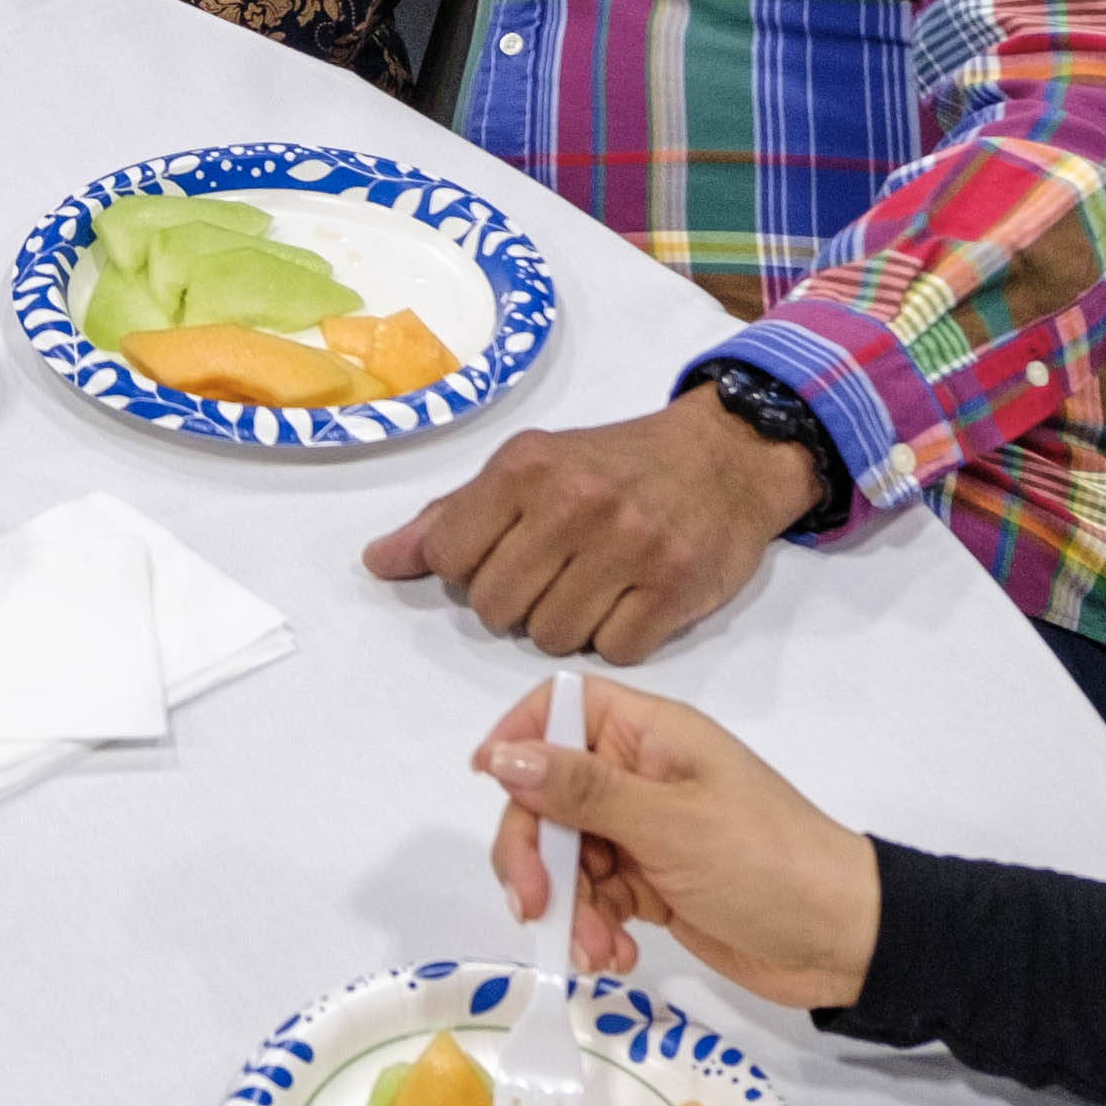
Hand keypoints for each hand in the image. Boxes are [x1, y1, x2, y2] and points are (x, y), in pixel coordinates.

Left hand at [359, 385, 814, 659]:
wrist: (725, 455)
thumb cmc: (613, 465)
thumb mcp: (528, 469)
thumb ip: (451, 516)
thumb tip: (379, 562)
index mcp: (525, 468)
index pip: (446, 555)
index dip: (465, 567)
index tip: (498, 552)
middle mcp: (576, 503)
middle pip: (495, 607)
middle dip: (513, 602)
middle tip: (549, 573)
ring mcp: (630, 547)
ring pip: (549, 638)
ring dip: (563, 624)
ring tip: (590, 585)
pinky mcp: (675, 587)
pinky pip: (613, 651)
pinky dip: (616, 636)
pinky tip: (628, 600)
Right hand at [476, 677, 880, 1011]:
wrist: (845, 942)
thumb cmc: (766, 863)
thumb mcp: (669, 824)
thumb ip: (581, 791)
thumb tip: (499, 756)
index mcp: (649, 736)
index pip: (559, 708)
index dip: (517, 737)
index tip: (490, 782)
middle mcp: (638, 776)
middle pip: (544, 796)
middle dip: (532, 854)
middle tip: (534, 905)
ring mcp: (642, 833)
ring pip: (561, 856)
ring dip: (566, 907)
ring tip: (596, 950)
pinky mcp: (648, 884)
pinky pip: (591, 898)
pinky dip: (592, 929)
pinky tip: (614, 957)